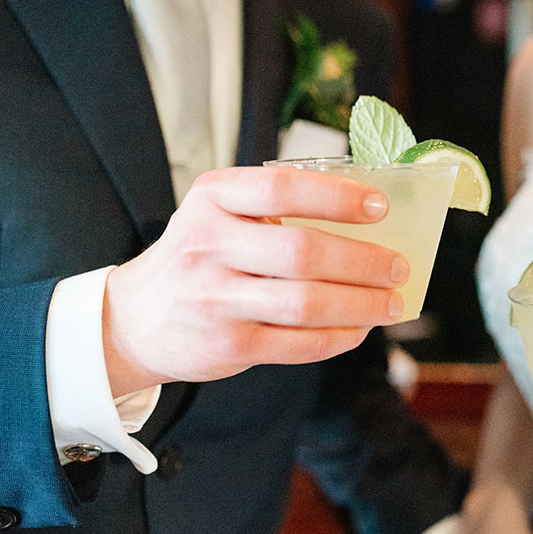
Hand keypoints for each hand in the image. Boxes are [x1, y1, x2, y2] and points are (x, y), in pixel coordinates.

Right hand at [103, 165, 408, 395]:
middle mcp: (208, 245)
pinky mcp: (227, 345)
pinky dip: (339, 336)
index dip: (338, 196)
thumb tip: (368, 217)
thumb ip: (276, 209)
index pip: (282, 188)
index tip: (380, 208)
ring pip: (306, 302)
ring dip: (362, 304)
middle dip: (364, 261)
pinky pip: (299, 343)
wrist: (134, 320)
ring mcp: (215, 299)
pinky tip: (359, 328)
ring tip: (392, 302)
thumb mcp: (219, 215)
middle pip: (303, 251)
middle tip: (399, 266)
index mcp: (212, 198)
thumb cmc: (198, 258)